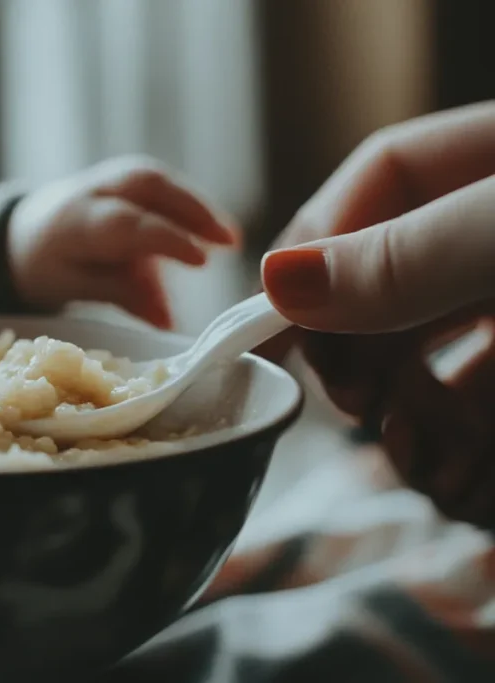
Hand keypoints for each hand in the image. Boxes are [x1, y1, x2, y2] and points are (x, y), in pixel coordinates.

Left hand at [7, 155, 237, 328]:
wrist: (21, 233)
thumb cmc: (49, 267)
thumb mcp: (77, 288)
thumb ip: (123, 296)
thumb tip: (169, 322)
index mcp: (74, 222)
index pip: (127, 225)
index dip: (166, 240)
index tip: (201, 260)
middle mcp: (92, 191)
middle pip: (146, 184)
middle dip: (191, 209)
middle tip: (229, 240)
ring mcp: (108, 178)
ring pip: (156, 180)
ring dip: (195, 205)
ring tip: (228, 237)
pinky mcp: (124, 177)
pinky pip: (158, 185)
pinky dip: (187, 204)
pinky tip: (211, 227)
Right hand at [257, 100, 494, 527]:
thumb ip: (407, 254)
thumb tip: (277, 282)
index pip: (380, 180)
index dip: (318, 245)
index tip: (282, 321)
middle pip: (395, 275)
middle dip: (359, 346)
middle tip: (352, 399)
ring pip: (437, 349)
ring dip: (406, 410)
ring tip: (409, 450)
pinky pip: (481, 398)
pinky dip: (457, 441)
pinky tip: (449, 468)